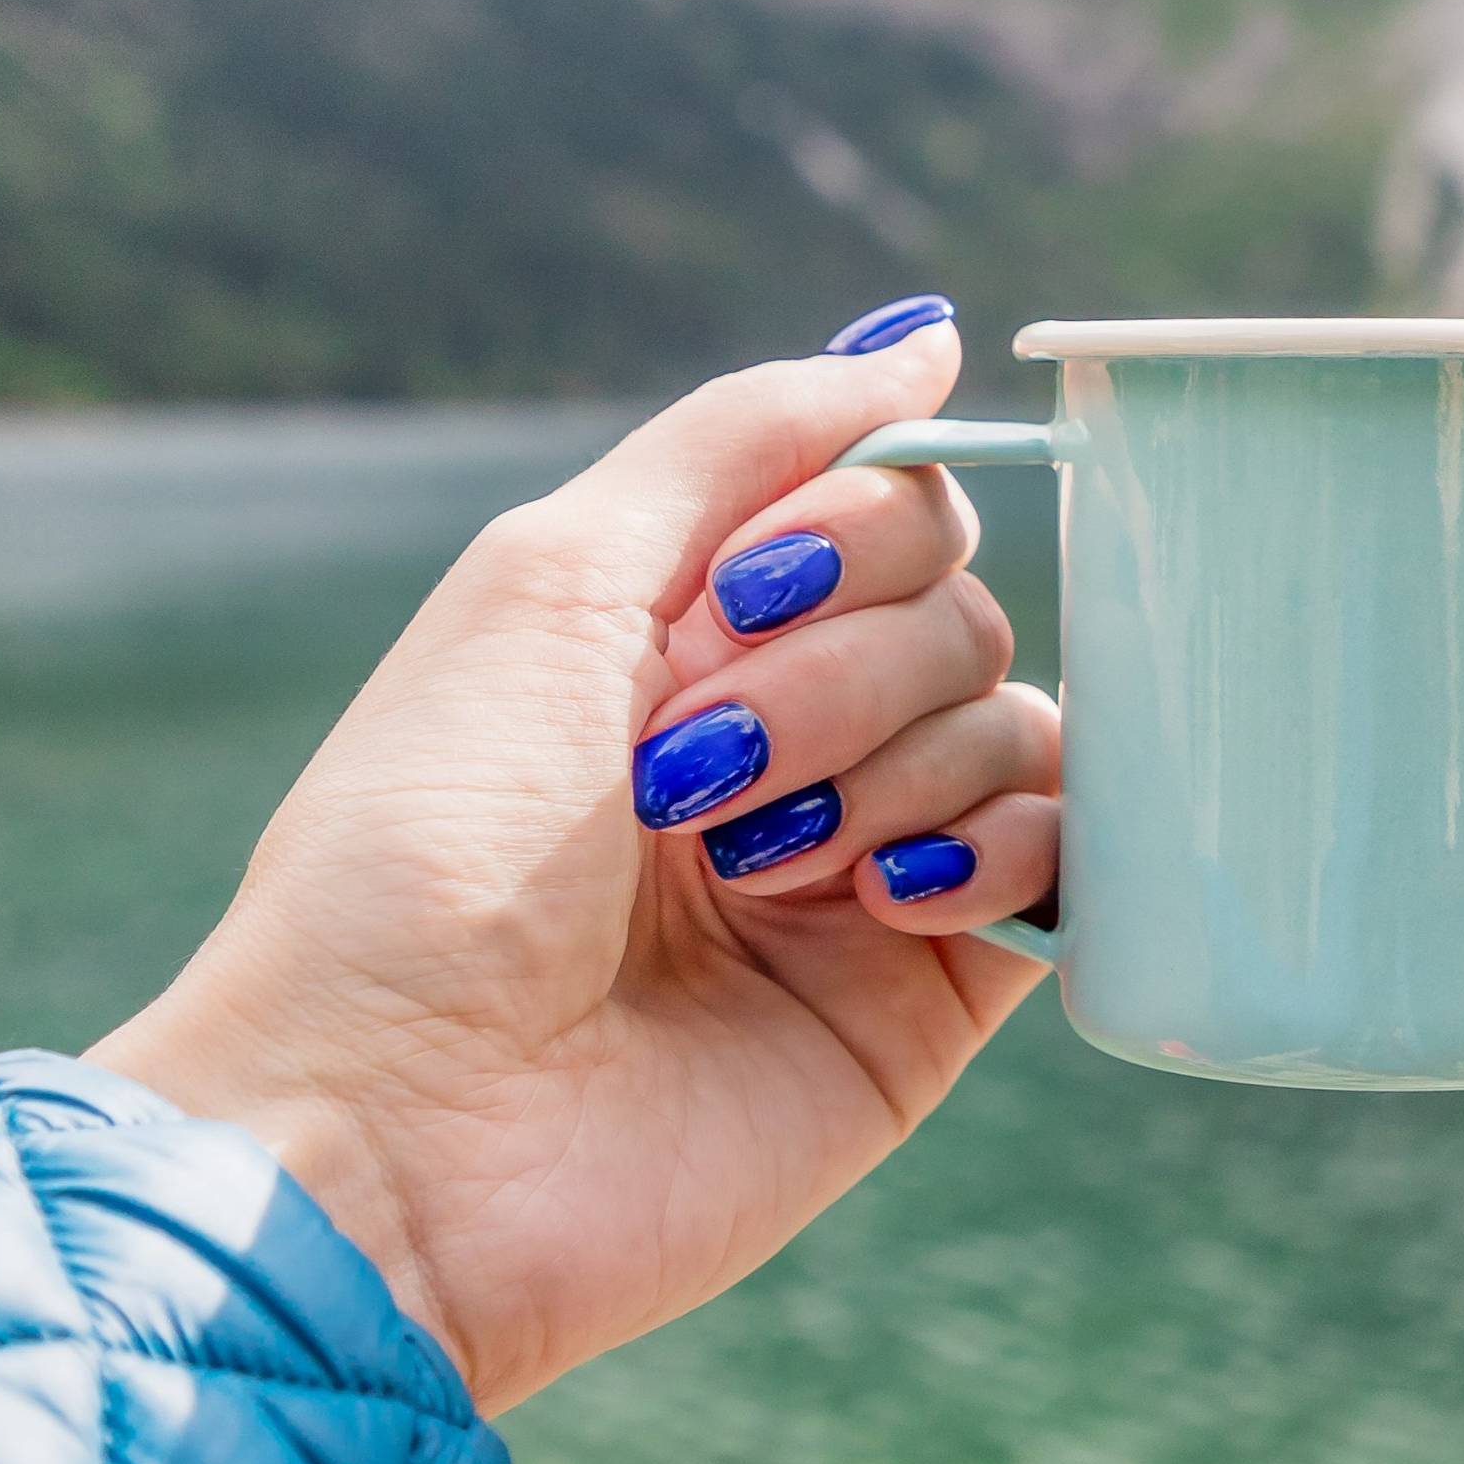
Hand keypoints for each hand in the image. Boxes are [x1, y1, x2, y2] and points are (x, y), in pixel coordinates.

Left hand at [93, 308, 1058, 1411]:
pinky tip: (882, 899)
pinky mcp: (926, 998)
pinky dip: (1002, 846)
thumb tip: (925, 335)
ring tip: (750, 871)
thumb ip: (746, 440)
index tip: (727, 600)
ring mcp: (863, 866)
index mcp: (685, 634)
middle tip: (691, 776)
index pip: (884, 500)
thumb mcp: (554, 574)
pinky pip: (1066, 857)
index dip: (845, 528)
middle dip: (837, 667)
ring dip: (886, 765)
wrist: (396, 1128)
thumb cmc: (429, 843)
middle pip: (957, 603)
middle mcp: (788, 738)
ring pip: (1018, 716)